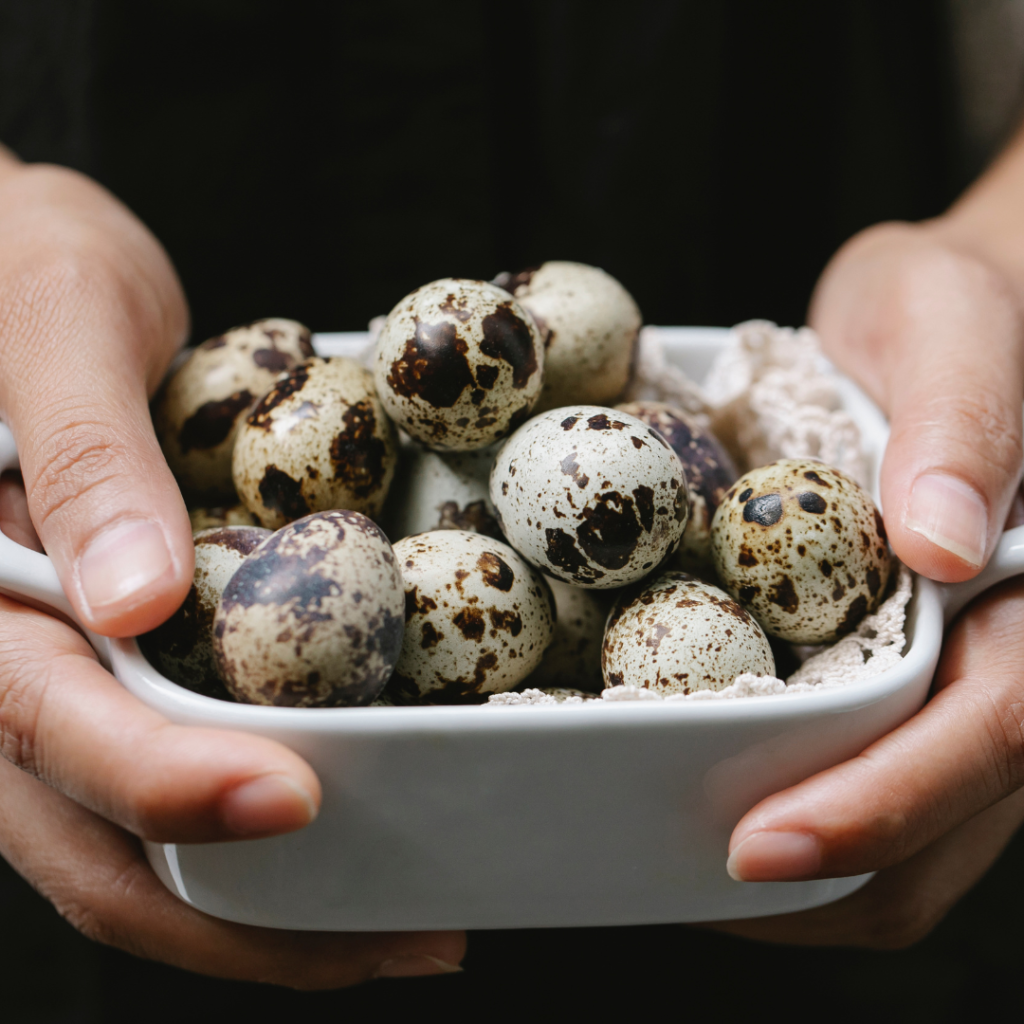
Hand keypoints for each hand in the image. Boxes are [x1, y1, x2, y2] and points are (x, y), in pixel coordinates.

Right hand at [0, 149, 463, 981]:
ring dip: (263, 904)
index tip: (292, 800)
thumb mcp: (52, 325)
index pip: (43, 722)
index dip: (161, 779)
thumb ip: (87, 454)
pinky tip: (357, 830)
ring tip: (403, 925)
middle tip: (400, 938)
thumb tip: (138, 603)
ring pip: (132, 837)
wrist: (18, 258)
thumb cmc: (15, 265)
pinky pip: (176, 767)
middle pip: (92, 835)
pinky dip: (261, 819)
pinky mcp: (117, 661)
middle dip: (240, 911)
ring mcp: (58, 676)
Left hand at [716, 148, 1023, 943]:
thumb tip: (938, 542)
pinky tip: (709, 799)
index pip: (994, 732)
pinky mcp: (909, 677)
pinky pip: (866, 776)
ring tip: (679, 869)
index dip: (884, 803)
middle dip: (830, 876)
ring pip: (916, 834)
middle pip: (947, 821)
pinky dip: (799, 816)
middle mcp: (1014, 658)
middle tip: (683, 884)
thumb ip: (963, 423)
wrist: (942, 321)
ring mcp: (965, 680)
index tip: (759, 849)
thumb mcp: (952, 326)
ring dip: (811, 876)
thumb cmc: (955, 310)